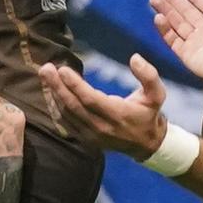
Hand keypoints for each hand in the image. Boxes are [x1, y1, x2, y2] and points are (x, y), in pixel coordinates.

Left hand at [40, 53, 166, 158]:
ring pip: (67, 114)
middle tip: (45, 69)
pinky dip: (56, 107)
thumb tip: (134, 57)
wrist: (146, 144)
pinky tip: (51, 91)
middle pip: (73, 106)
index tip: (62, 69)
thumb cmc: (149, 114)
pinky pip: (66, 122)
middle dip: (57, 86)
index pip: (91, 99)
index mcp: (118, 115)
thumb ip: (149, 75)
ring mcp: (91, 135)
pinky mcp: (85, 139)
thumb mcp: (157, 94)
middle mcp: (102, 127)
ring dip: (54, 94)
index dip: (75, 85)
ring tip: (46, 75)